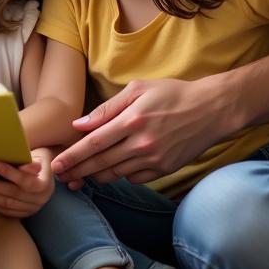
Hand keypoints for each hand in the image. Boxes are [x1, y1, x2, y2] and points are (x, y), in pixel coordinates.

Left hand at [0, 150, 55, 217]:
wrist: (41, 172)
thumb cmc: (35, 159)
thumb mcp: (37, 155)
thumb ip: (31, 161)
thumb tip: (28, 167)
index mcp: (45, 184)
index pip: (27, 182)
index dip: (10, 173)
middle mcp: (39, 200)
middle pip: (12, 194)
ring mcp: (30, 209)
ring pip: (5, 204)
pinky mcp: (21, 214)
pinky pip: (3, 211)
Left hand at [51, 75, 230, 185]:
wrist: (212, 110)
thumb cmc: (172, 94)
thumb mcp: (138, 89)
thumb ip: (107, 109)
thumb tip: (79, 125)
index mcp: (132, 121)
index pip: (94, 143)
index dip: (72, 156)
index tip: (56, 164)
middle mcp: (142, 144)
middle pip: (101, 163)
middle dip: (77, 171)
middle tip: (60, 177)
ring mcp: (154, 160)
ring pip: (116, 174)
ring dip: (95, 176)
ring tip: (79, 176)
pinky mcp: (165, 170)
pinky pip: (135, 179)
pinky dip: (121, 176)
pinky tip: (112, 171)